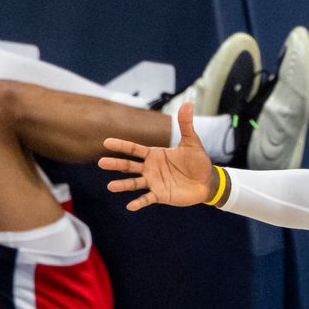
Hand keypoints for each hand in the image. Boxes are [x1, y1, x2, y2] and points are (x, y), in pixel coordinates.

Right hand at [98, 102, 214, 210]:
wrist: (207, 181)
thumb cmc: (198, 161)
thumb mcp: (191, 142)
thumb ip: (185, 124)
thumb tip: (187, 103)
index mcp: (154, 154)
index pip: (134, 149)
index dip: (121, 146)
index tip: (107, 143)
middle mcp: (150, 168)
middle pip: (129, 165)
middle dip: (116, 164)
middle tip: (101, 163)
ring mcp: (154, 182)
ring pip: (134, 183)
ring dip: (122, 185)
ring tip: (110, 186)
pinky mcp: (160, 195)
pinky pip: (147, 199)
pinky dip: (139, 202)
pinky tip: (130, 206)